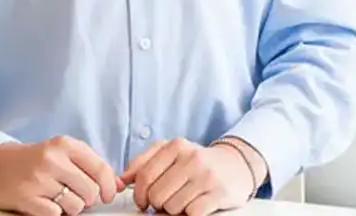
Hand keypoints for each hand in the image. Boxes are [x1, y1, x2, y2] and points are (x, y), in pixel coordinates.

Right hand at [0, 136, 123, 215]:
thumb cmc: (38, 160)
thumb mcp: (64, 153)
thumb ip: (92, 165)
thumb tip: (120, 185)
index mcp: (65, 145)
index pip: (100, 169)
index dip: (109, 188)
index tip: (108, 195)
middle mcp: (52, 159)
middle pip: (91, 192)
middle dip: (88, 199)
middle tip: (77, 194)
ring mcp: (39, 179)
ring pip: (75, 206)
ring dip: (71, 207)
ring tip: (59, 197)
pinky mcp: (27, 198)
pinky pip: (56, 215)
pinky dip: (54, 212)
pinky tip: (46, 202)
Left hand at [120, 138, 255, 215]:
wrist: (235, 164)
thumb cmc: (196, 161)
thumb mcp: (171, 153)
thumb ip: (144, 162)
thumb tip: (120, 180)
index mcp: (175, 145)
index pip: (145, 175)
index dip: (139, 194)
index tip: (142, 201)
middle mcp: (190, 158)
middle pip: (157, 195)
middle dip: (157, 204)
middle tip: (165, 202)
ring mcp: (205, 175)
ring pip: (172, 207)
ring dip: (173, 210)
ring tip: (181, 201)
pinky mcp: (218, 193)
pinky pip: (191, 214)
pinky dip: (189, 215)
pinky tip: (194, 205)